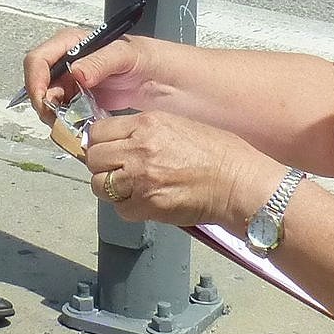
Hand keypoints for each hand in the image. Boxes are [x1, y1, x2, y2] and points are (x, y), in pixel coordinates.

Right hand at [22, 27, 151, 122]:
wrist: (166, 79)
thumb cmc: (150, 58)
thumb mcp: (127, 54)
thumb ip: (101, 61)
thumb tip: (75, 73)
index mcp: (73, 43)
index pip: (38, 59)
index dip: (35, 80)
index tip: (44, 101)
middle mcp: (68, 62)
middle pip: (39, 83)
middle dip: (44, 102)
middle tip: (59, 119)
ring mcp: (74, 83)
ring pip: (49, 101)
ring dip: (55, 115)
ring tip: (72, 124)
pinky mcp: (82, 100)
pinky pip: (64, 112)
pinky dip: (67, 121)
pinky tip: (80, 126)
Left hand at [80, 110, 280, 228]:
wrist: (239, 183)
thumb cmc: (220, 153)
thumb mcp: (179, 125)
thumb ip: (146, 131)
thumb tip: (121, 140)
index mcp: (147, 124)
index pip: (98, 131)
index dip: (100, 142)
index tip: (108, 149)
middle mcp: (139, 149)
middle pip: (93, 158)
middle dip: (101, 166)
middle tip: (117, 171)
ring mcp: (141, 179)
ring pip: (100, 185)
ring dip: (111, 188)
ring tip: (130, 188)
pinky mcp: (148, 205)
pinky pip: (121, 209)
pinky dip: (128, 208)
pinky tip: (146, 202)